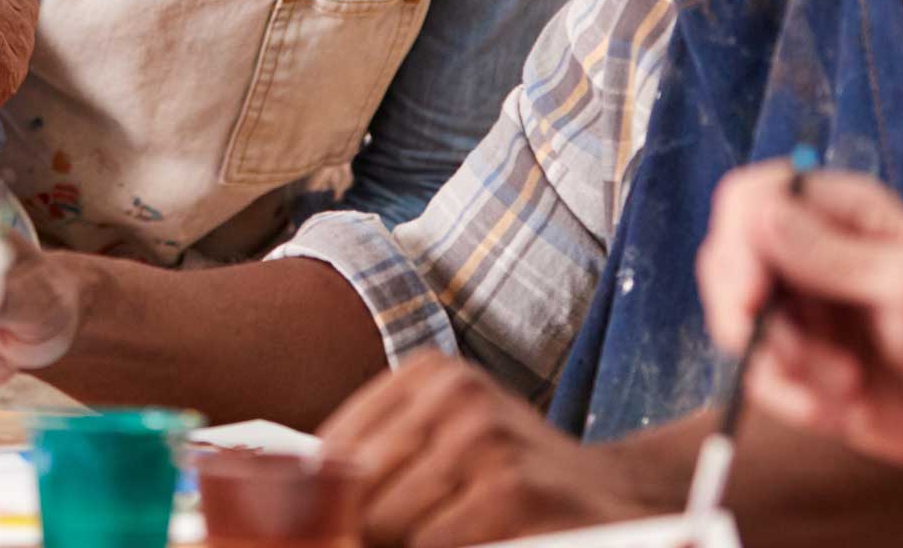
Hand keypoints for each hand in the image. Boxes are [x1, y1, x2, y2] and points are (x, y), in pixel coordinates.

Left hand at [320, 356, 636, 547]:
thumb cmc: (509, 477)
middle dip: (362, 530)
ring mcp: (484, 439)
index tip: (327, 527)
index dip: (322, 503)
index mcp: (428, 373)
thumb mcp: (442, 441)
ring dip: (406, 545)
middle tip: (403, 534)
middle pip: (352, 491)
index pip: (330, 450)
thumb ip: (371, 461)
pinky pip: (430, 546)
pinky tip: (481, 538)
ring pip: (384, 524)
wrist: (615, 497)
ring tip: (447, 534)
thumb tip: (287, 503)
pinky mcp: (511, 491)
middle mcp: (454, 393)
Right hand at [695, 164, 902, 502]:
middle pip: (727, 259)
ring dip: (784, 363)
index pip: (753, 198)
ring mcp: (799, 306)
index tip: (753, 296)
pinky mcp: (796, 358)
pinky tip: (837, 407)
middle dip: (748, 315)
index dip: (738, 241)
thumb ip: (831, 253)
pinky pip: (757, 373)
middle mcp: (809, 251)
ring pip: (737, 322)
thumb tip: (759, 213)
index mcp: (841, 212)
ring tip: (846, 382)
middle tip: (787, 354)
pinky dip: (789, 397)